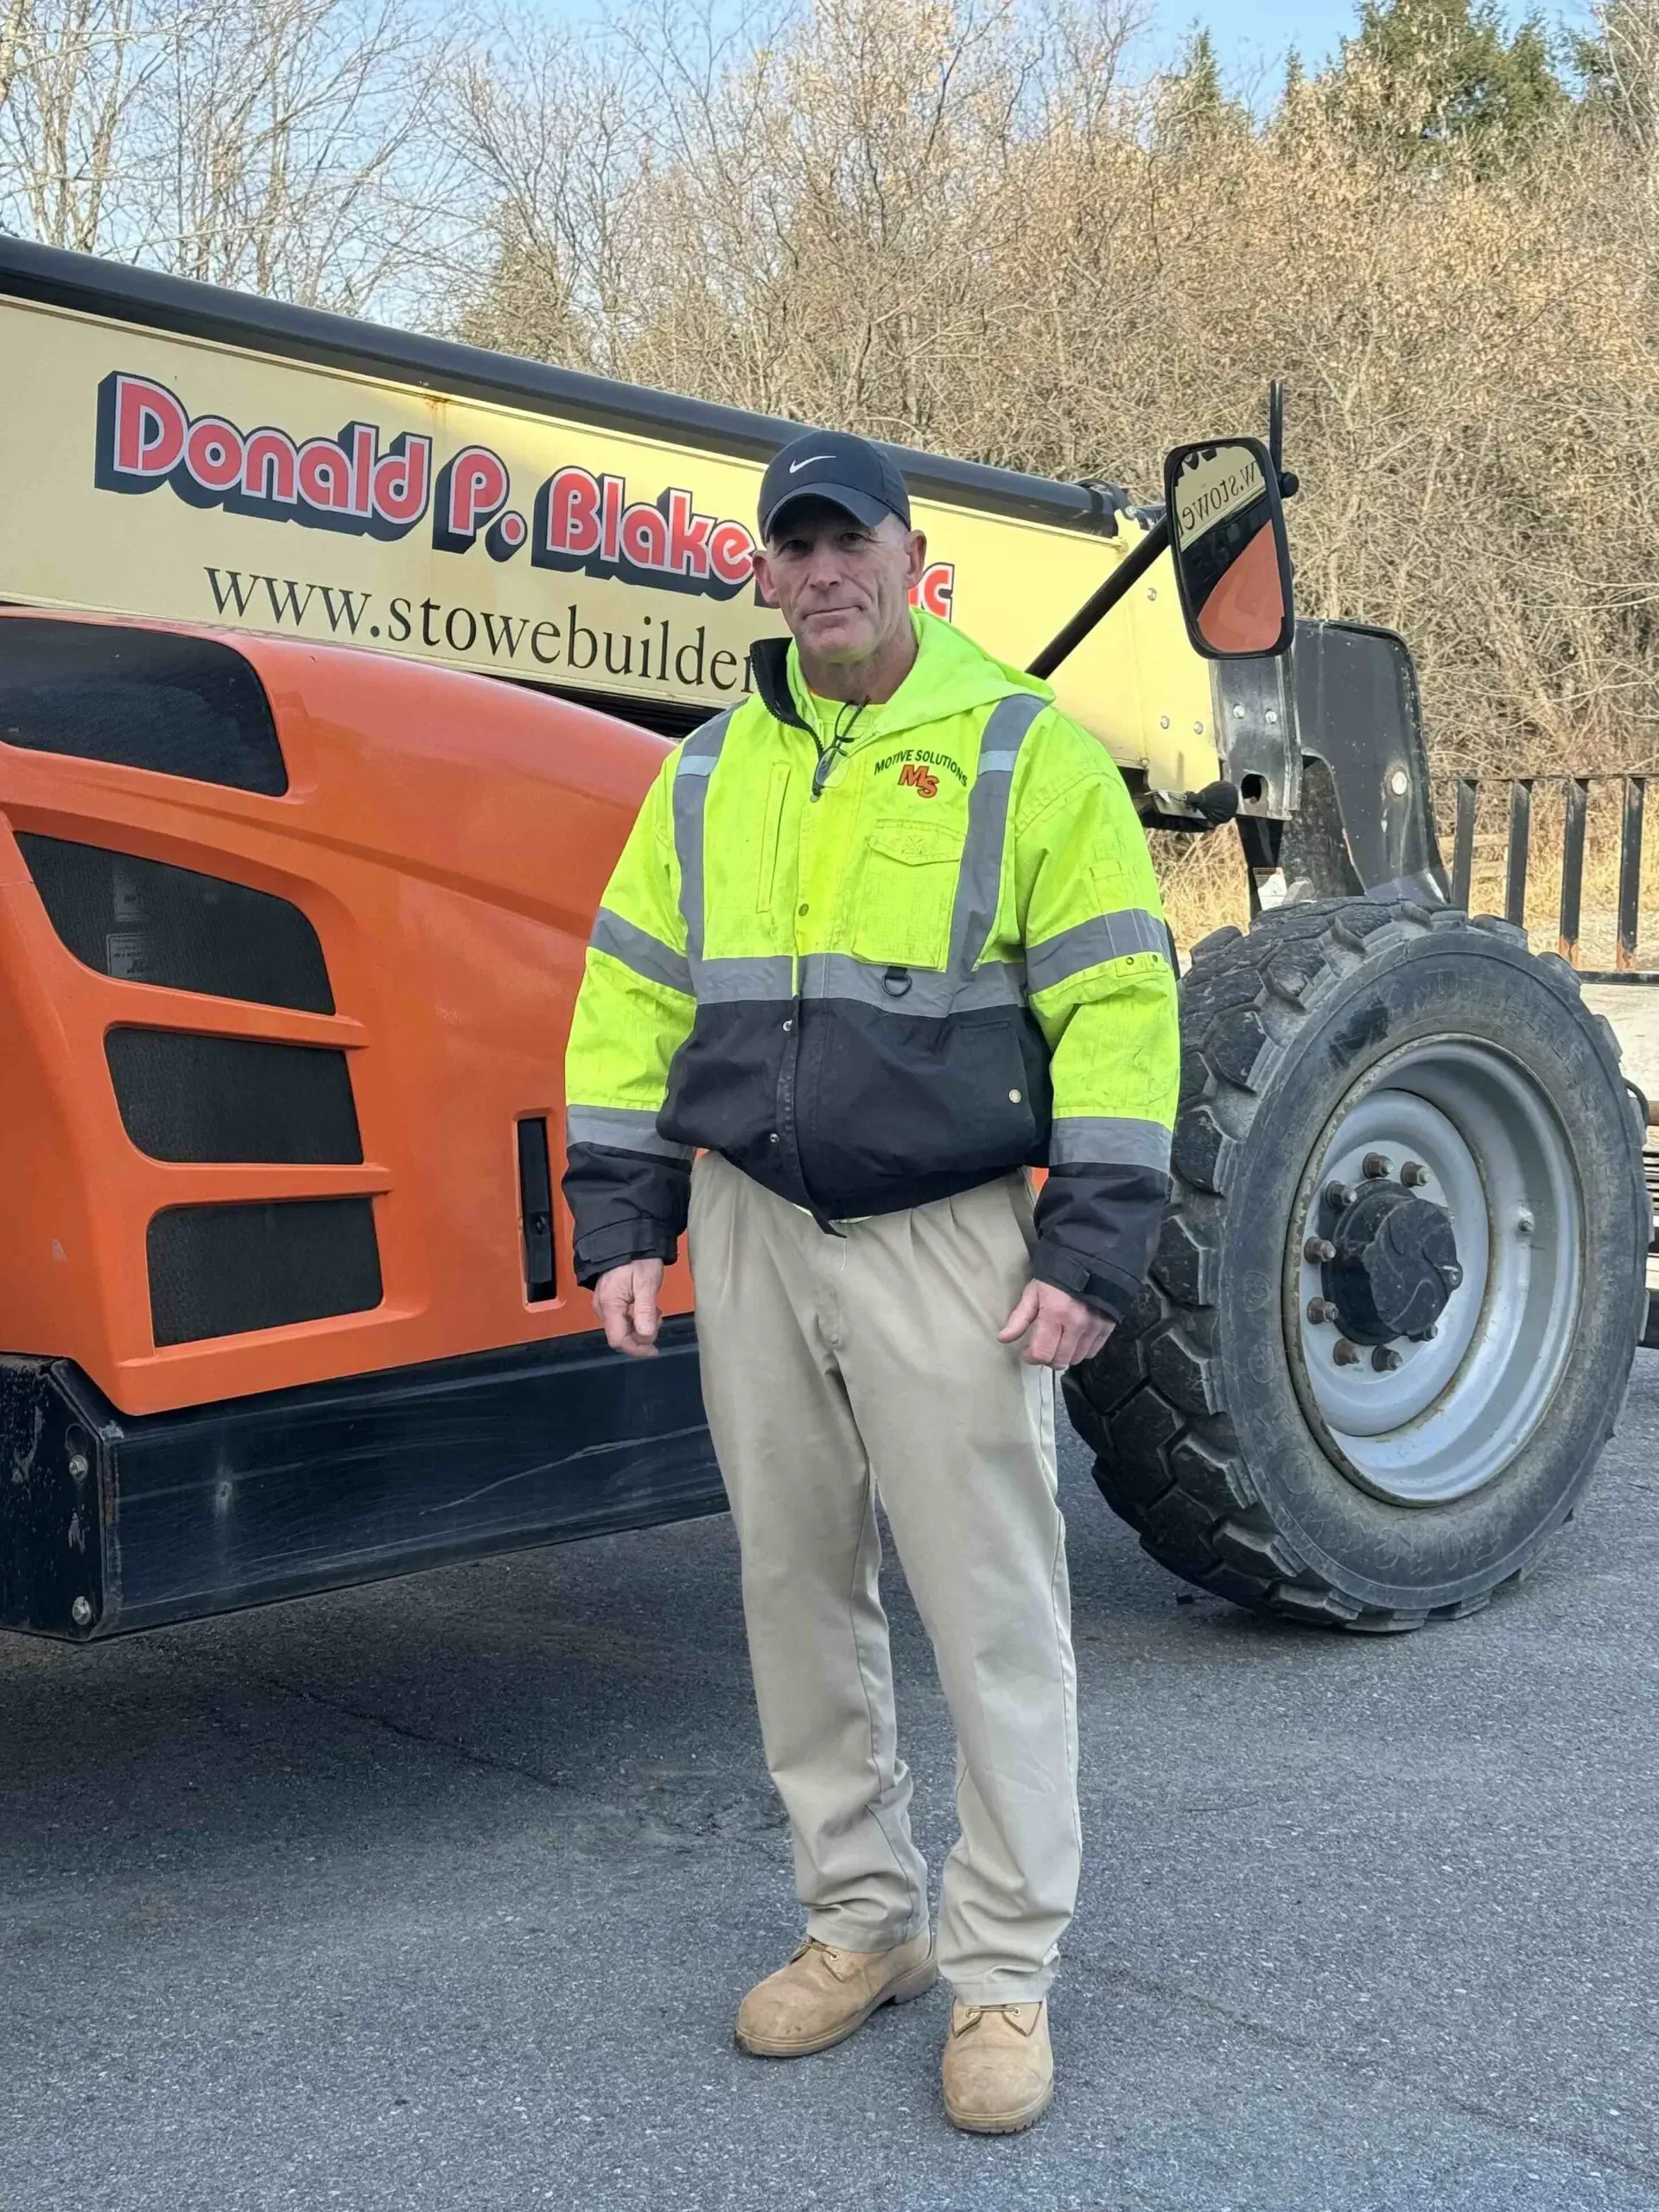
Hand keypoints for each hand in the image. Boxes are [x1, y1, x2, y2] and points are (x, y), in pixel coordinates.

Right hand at [593, 1258, 664, 1357]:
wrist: (628, 1237)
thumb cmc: (639, 1259)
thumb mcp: (647, 1284)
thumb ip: (645, 1311)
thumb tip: (647, 1337)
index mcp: (609, 1305)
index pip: (619, 1340)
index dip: (637, 1349)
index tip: (656, 1349)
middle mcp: (601, 1308)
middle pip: (619, 1336)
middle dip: (641, 1336)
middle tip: (658, 1319)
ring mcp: (602, 1303)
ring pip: (620, 1328)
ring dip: (639, 1327)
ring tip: (655, 1311)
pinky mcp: (607, 1299)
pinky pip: (620, 1318)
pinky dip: (634, 1319)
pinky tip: (647, 1308)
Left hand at [999, 1279, 1113, 1370]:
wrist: (1091, 1260)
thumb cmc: (1056, 1276)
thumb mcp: (1033, 1292)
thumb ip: (1019, 1318)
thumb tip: (1003, 1339)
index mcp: (1055, 1314)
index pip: (1043, 1353)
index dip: (1031, 1357)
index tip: (1026, 1351)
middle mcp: (1077, 1325)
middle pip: (1060, 1361)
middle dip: (1047, 1359)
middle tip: (1042, 1347)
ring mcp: (1094, 1327)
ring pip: (1076, 1359)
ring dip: (1064, 1356)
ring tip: (1058, 1344)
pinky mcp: (1107, 1328)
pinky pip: (1092, 1352)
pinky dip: (1080, 1351)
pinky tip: (1073, 1340)